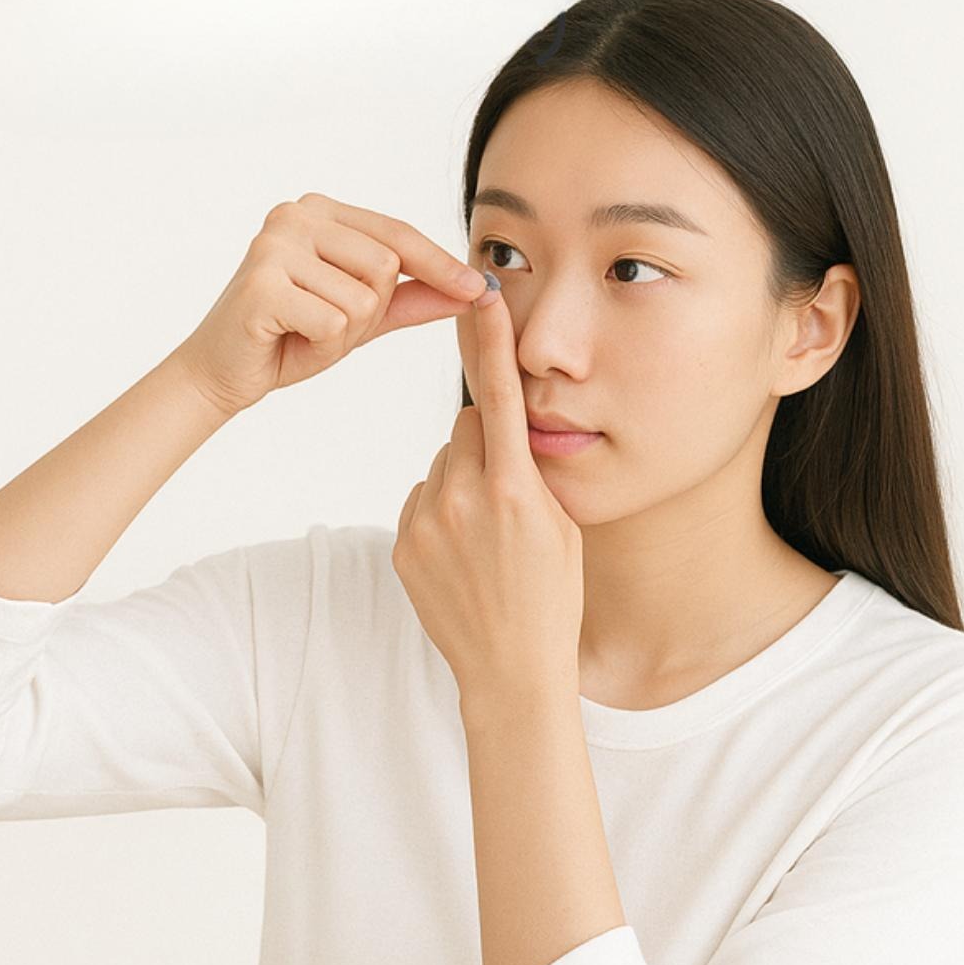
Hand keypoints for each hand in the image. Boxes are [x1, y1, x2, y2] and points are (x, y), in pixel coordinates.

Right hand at [175, 192, 486, 416]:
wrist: (222, 373)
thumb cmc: (290, 338)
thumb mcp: (361, 317)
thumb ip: (412, 299)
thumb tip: (472, 291)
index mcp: (319, 211)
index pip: (398, 234)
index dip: (440, 265)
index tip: (480, 290)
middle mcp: (295, 215)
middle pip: (386, 265)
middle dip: (371, 312)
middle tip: (327, 326)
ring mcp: (274, 245)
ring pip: (364, 298)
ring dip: (345, 333)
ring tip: (306, 332)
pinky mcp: (262, 283)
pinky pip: (334, 322)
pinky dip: (323, 346)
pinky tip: (289, 340)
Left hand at [391, 280, 584, 713]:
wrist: (509, 669)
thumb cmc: (551, 597)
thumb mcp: (561, 527)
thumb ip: (530, 473)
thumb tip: (502, 433)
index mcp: (516, 491)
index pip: (499, 397)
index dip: (492, 342)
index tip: (483, 295)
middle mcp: (464, 499)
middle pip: (464, 430)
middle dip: (483, 447)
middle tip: (505, 498)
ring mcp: (427, 522)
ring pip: (441, 465)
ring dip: (459, 483)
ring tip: (481, 539)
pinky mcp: (402, 543)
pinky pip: (420, 499)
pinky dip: (438, 513)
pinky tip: (459, 555)